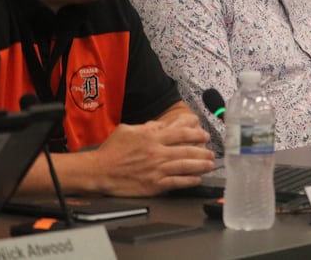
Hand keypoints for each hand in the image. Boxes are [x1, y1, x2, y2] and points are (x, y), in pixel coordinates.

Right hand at [88, 120, 213, 196]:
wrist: (99, 171)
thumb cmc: (112, 150)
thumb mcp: (128, 130)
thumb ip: (146, 127)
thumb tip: (160, 125)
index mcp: (152, 137)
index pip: (180, 133)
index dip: (195, 134)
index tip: (204, 135)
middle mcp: (157, 152)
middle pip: (187, 149)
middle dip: (202, 150)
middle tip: (211, 151)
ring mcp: (157, 169)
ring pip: (186, 166)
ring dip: (201, 165)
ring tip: (210, 164)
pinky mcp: (154, 185)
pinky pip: (177, 182)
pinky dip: (189, 181)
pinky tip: (197, 179)